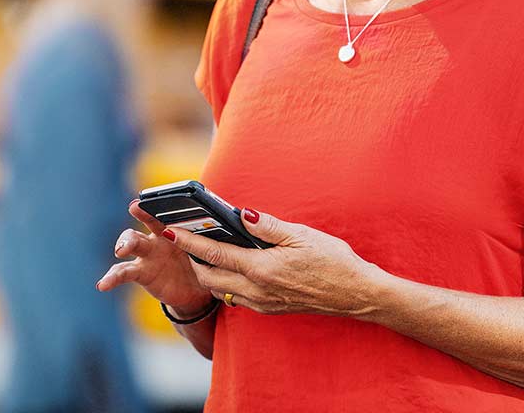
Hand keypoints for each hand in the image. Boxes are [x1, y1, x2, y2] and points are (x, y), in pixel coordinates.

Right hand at [96, 201, 212, 316]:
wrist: (197, 289)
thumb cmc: (205, 259)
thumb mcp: (214, 245)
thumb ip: (219, 232)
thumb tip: (246, 217)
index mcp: (175, 225)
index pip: (167, 208)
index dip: (159, 200)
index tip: (156, 193)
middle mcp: (157, 235)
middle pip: (148, 219)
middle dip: (141, 214)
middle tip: (136, 207)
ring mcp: (147, 254)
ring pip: (131, 243)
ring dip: (124, 243)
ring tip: (121, 250)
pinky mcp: (141, 272)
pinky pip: (123, 273)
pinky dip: (111, 277)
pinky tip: (102, 284)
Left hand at [167, 208, 382, 316]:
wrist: (355, 294)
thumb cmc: (333, 261)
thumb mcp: (302, 235)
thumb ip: (268, 227)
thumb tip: (242, 215)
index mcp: (261, 269)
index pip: (214, 253)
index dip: (188, 242)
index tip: (169, 231)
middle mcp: (256, 290)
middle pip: (208, 276)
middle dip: (191, 258)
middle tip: (184, 238)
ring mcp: (261, 303)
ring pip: (219, 290)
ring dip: (207, 271)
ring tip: (204, 250)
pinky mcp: (269, 308)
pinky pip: (236, 297)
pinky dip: (225, 281)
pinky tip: (232, 266)